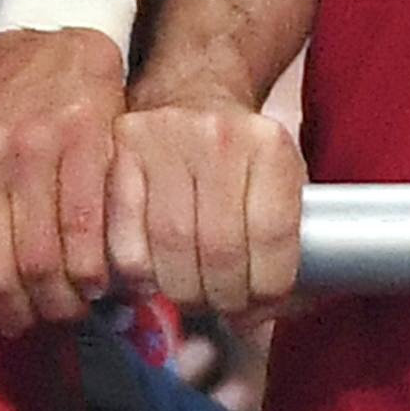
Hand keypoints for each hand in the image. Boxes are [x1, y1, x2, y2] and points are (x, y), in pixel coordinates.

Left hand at [0, 23, 128, 331]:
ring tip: (67, 301)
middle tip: (33, 315)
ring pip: (42, 268)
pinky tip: (96, 276)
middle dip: (17, 315)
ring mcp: (30, 149)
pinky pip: (87, 238)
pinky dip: (93, 275)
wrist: (54, 41)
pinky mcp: (84, 143)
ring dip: (60, 303)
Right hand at [105, 91, 303, 315]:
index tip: (259, 305)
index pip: (273, 235)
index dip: (267, 288)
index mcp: (269, 144)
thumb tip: (278, 311)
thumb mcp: (281, 183)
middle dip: (223, 297)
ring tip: (191, 295)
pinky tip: (152, 279)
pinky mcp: (119, 150)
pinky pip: (124, 236)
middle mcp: (218, 135)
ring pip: (170, 247)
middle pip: (220, 249)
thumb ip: (290, 242)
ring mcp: (164, 138)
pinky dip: (138, 274)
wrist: (190, 99)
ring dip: (182, 291)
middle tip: (223, 307)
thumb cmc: (239, 158)